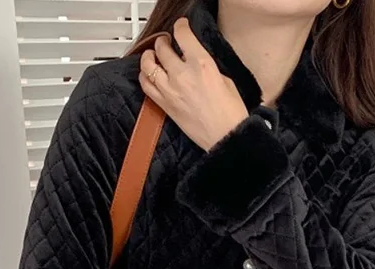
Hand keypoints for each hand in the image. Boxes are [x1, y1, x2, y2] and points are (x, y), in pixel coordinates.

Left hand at [138, 19, 248, 150]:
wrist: (225, 136)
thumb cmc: (230, 113)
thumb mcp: (225, 79)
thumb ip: (206, 66)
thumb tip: (196, 62)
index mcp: (201, 64)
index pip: (182, 35)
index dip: (180, 27)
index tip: (180, 27)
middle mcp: (182, 74)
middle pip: (162, 48)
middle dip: (163, 41)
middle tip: (165, 42)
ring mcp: (170, 90)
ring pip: (148, 65)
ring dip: (149, 56)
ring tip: (151, 55)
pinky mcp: (165, 105)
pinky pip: (146, 85)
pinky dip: (144, 76)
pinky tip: (148, 74)